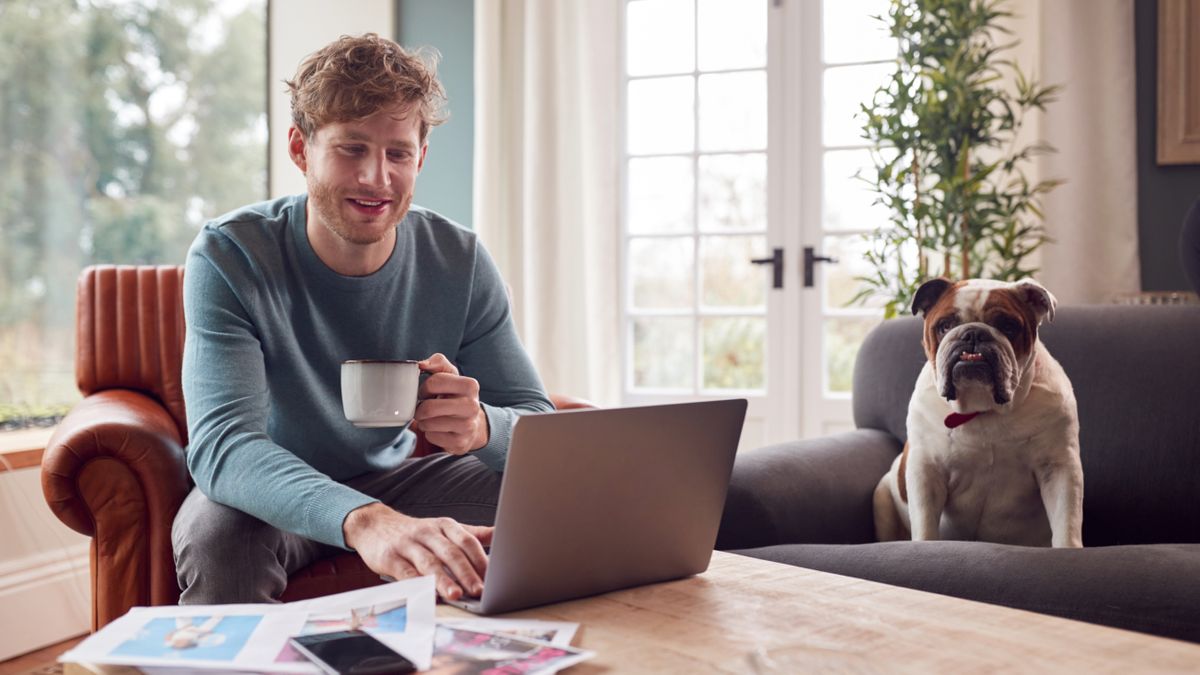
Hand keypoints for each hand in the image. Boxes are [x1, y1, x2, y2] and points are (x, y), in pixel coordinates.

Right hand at [344, 502, 493, 600]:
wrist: (374, 525)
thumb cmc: (415, 532)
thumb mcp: (444, 528)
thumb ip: (472, 534)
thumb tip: (501, 535)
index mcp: (445, 526)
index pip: (467, 541)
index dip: (481, 559)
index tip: (494, 577)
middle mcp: (428, 533)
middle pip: (451, 552)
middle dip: (467, 572)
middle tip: (480, 590)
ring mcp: (408, 544)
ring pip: (429, 563)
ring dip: (444, 580)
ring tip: (456, 595)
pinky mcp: (390, 558)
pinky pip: (406, 573)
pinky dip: (417, 584)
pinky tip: (427, 596)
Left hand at [411, 353, 488, 454]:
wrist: (473, 424)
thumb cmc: (456, 396)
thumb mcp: (451, 376)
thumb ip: (438, 363)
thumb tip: (421, 364)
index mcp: (471, 385)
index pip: (434, 382)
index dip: (424, 388)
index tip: (426, 393)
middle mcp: (472, 406)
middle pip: (428, 407)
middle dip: (420, 408)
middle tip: (424, 408)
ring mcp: (467, 426)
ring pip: (428, 424)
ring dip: (424, 422)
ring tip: (431, 419)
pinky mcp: (460, 443)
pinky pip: (431, 437)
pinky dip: (429, 433)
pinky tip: (438, 430)